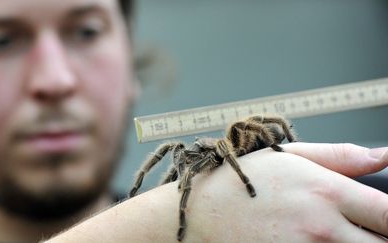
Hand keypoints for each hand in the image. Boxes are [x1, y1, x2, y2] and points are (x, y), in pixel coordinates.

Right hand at [184, 145, 387, 241]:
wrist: (198, 214)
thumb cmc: (241, 181)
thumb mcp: (288, 156)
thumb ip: (341, 156)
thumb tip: (383, 156)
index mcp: (324, 192)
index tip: (386, 218)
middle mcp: (321, 228)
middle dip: (380, 237)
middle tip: (367, 229)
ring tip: (338, 235)